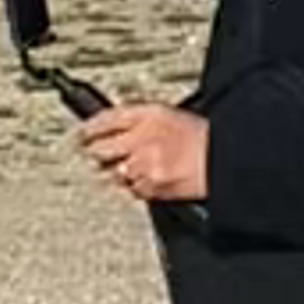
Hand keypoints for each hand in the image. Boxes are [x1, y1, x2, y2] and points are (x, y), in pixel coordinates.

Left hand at [77, 102, 209, 205]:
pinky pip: (132, 190)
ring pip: (114, 174)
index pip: (106, 119)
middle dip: (94, 154)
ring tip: (128, 172)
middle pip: (100, 149)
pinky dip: (135, 188)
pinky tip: (146, 182)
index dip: (88, 128)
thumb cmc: (205, 137)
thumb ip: (142, 123)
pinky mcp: (149, 187)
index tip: (79, 134)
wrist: (223, 159)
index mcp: (148, 114)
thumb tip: (119, 131)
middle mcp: (141, 138)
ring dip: (116, 174)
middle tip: (90, 157)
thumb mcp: (172, 117)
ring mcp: (143, 165)